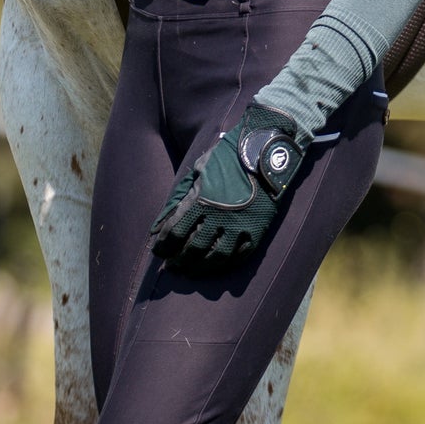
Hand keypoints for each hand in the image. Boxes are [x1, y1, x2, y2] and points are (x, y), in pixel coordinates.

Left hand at [150, 103, 309, 268]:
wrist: (266, 152)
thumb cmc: (229, 157)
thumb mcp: (200, 168)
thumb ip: (182, 194)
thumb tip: (161, 221)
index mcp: (201, 200)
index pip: (174, 232)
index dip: (163, 245)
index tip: (158, 250)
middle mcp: (218, 218)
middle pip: (192, 249)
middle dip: (177, 260)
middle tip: (171, 266)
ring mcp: (239, 227)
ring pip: (214, 258)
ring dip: (199, 268)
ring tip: (190, 271)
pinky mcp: (256, 232)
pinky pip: (239, 256)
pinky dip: (225, 265)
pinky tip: (216, 266)